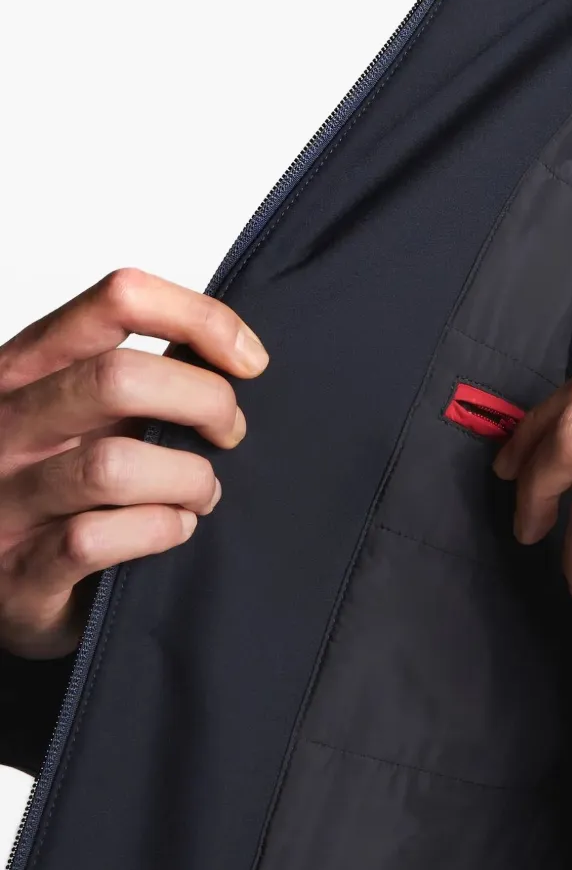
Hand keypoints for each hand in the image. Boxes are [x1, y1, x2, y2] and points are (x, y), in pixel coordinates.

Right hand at [0, 268, 267, 660]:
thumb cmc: (52, 484)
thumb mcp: (82, 413)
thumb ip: (140, 379)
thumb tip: (235, 355)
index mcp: (27, 366)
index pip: (118, 299)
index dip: (200, 319)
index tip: (250, 361)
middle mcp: (6, 422)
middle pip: (119, 378)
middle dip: (205, 402)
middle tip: (230, 433)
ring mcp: (4, 497)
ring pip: (111, 465)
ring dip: (187, 479)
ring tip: (203, 493)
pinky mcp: (18, 571)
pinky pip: (94, 539)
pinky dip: (158, 531)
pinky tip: (175, 529)